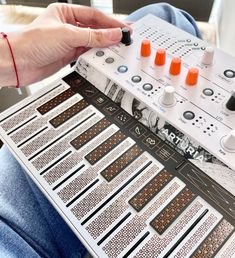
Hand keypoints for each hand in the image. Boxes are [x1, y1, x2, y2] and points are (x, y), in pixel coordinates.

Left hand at [2, 3, 128, 86]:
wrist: (19, 63)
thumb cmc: (33, 42)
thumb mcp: (67, 35)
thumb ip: (93, 36)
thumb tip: (113, 35)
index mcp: (65, 13)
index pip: (94, 16)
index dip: (110, 22)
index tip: (124, 28)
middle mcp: (68, 27)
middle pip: (94, 29)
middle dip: (110, 34)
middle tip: (125, 38)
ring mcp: (69, 42)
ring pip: (92, 43)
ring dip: (104, 46)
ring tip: (118, 48)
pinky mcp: (68, 56)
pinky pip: (87, 54)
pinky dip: (96, 56)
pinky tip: (105, 56)